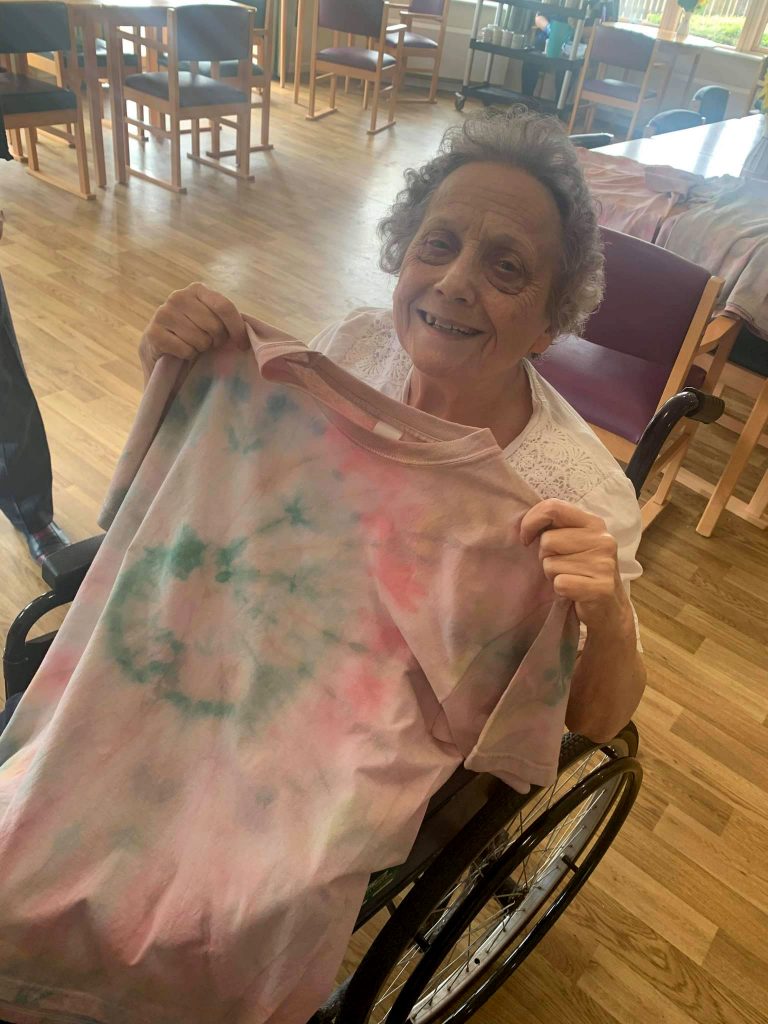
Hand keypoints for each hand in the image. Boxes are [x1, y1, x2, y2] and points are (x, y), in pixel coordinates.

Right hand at [139, 283, 247, 380]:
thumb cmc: (192, 336)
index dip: (237, 328)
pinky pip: (185, 349)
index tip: (242, 345)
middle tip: (208, 343)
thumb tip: (248, 332)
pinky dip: (186, 356)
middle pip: (214, 325)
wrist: (161, 353)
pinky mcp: (153, 333)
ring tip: (192, 345)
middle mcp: (178, 296)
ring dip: (200, 349)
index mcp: (197, 289)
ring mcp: (163, 313)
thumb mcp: (211, 322)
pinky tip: (179, 351)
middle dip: (216, 341)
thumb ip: (225, 319)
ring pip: (200, 339)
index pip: (224, 306)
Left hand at [520, 498, 631, 632]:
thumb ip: (556, 528)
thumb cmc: (584, 571)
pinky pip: (560, 584)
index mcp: (594, 523)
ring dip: (553, 575)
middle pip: (547, 541)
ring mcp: (603, 564)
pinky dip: (560, 590)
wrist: (609, 608)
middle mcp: (602, 540)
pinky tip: (574, 591)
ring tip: (571, 578)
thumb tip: (525, 524)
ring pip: (551, 564)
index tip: (526, 538)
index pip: (553, 508)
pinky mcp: (600, 587)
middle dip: (545, 557)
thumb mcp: (575, 542)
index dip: (531, 522)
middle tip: (562, 566)